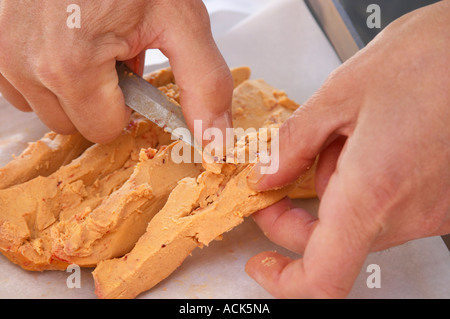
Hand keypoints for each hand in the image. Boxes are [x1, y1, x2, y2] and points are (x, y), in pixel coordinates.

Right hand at [0, 0, 232, 142]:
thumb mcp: (181, 21)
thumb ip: (204, 85)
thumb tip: (216, 141)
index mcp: (70, 65)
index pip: (102, 130)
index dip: (126, 107)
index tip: (134, 76)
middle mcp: (24, 61)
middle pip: (72, 123)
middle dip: (99, 100)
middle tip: (113, 55)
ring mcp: (1, 48)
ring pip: (43, 106)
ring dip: (71, 87)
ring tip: (90, 43)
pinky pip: (18, 82)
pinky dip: (45, 71)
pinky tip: (65, 38)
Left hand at [245, 1, 449, 297]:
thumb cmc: (433, 57)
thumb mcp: (340, 93)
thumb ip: (294, 143)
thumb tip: (267, 173)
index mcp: (373, 191)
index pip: (322, 276)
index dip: (285, 281)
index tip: (262, 263)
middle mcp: (409, 213)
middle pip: (332, 243)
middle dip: (294, 216)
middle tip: (277, 177)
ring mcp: (433, 211)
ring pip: (359, 222)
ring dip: (332, 192)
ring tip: (340, 138)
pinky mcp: (444, 200)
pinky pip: (389, 208)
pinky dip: (364, 185)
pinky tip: (367, 143)